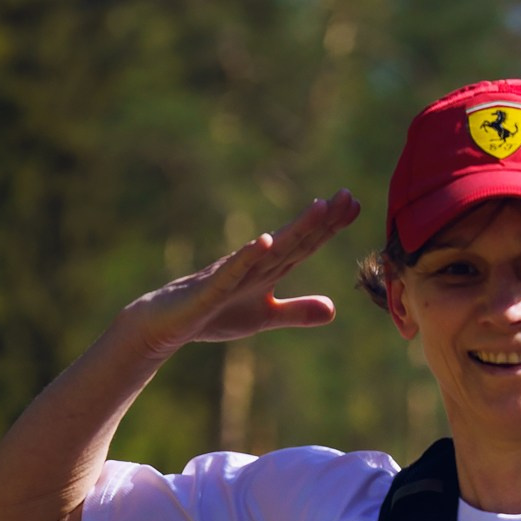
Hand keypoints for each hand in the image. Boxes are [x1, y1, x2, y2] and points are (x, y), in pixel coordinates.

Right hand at [130, 192, 360, 360]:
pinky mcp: (212, 288)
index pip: (304, 245)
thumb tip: (334, 308)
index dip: (329, 227)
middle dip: (322, 220)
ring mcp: (233, 273)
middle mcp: (254, 264)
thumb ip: (297, 311)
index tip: (355, 205)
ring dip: (295, 228)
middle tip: (348, 196)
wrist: (165, 324)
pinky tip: (266, 240)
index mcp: (268, 270)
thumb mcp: (264, 317)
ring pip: (271, 249)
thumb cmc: (212, 315)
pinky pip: (232, 270)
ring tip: (320, 208)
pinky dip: (250, 255)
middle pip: (294, 239)